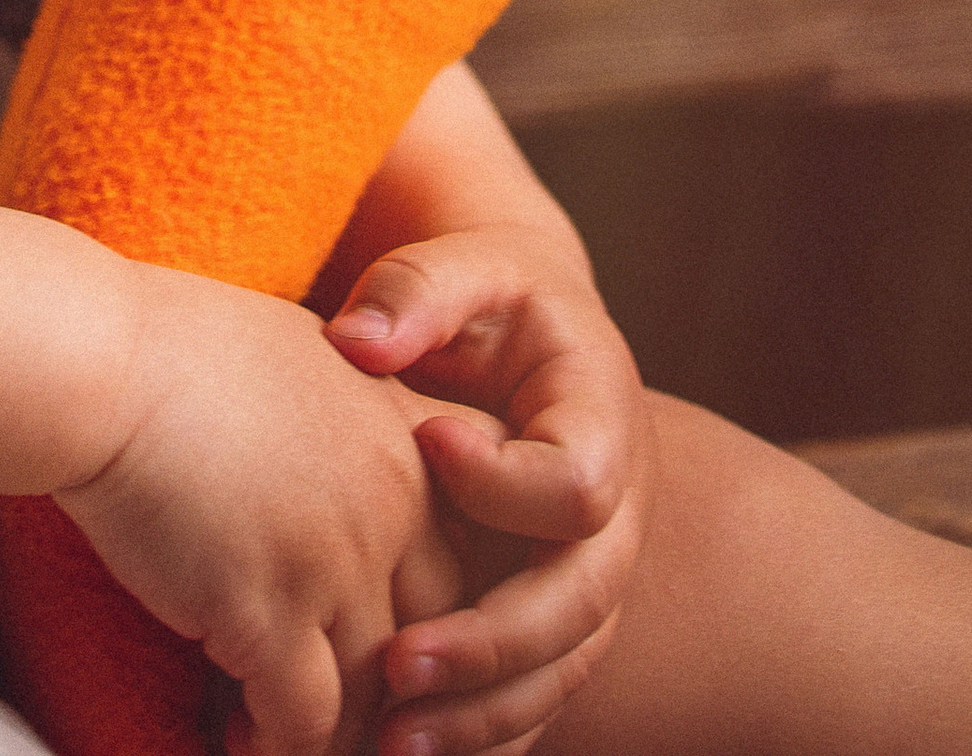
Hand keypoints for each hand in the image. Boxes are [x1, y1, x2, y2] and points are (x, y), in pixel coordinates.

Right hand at [57, 262, 486, 755]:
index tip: (417, 638)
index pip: (480, 543)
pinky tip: (239, 738)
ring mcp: (338, 559)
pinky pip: (305, 721)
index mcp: (405, 436)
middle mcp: (393, 501)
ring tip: (290, 736)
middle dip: (406, 686)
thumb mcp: (305, 354)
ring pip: (377, 692)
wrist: (99, 357)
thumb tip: (354, 459)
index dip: (459, 602)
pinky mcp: (271, 612)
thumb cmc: (175, 346)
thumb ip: (355, 418)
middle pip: (442, 631)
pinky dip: (276, 745)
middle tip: (364, 713)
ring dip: (340, 732)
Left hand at [324, 227, 650, 753]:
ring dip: (481, 714)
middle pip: (579, 604)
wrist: (525, 333)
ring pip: (560, 669)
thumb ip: (418, 289)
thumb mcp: (466, 265)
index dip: (505, 481)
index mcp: (602, 421)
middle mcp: (615, 513)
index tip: (426, 442)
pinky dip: (484, 732)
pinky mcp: (557, 616)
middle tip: (398, 665)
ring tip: (392, 746)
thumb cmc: (488, 295)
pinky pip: (538, 694)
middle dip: (490, 644)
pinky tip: (412, 752)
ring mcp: (592, 574)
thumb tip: (357, 341)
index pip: (578, 485)